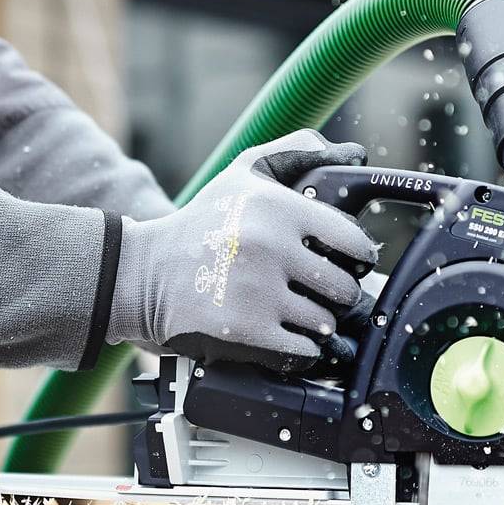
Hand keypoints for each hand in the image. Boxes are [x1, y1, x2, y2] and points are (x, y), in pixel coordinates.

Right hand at [106, 130, 378, 369]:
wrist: (145, 274)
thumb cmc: (201, 224)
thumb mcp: (242, 175)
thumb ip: (294, 153)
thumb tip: (350, 154)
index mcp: (277, 207)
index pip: (354, 242)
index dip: (358, 257)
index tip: (350, 264)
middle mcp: (270, 246)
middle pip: (343, 288)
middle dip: (337, 294)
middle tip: (321, 292)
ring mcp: (258, 292)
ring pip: (325, 322)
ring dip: (318, 324)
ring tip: (298, 313)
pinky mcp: (246, 331)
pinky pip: (304, 351)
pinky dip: (303, 350)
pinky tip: (287, 335)